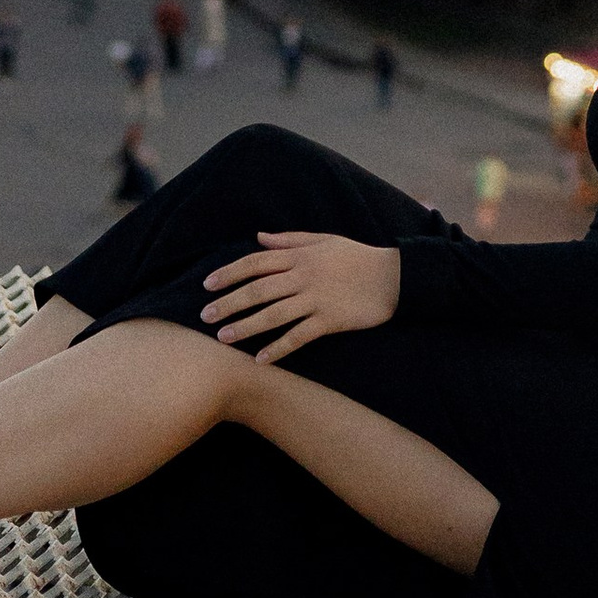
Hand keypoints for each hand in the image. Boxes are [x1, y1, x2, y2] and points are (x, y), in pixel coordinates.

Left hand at [202, 230, 401, 363]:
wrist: (393, 276)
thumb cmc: (355, 256)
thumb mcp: (323, 239)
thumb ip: (289, 240)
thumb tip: (258, 237)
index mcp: (299, 255)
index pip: (255, 263)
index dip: (229, 273)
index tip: (208, 285)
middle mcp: (303, 276)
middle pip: (257, 290)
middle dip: (229, 303)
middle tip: (205, 317)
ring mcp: (316, 299)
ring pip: (273, 315)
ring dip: (246, 327)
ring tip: (224, 339)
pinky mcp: (329, 320)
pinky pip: (298, 336)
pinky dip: (279, 348)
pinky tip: (261, 360)